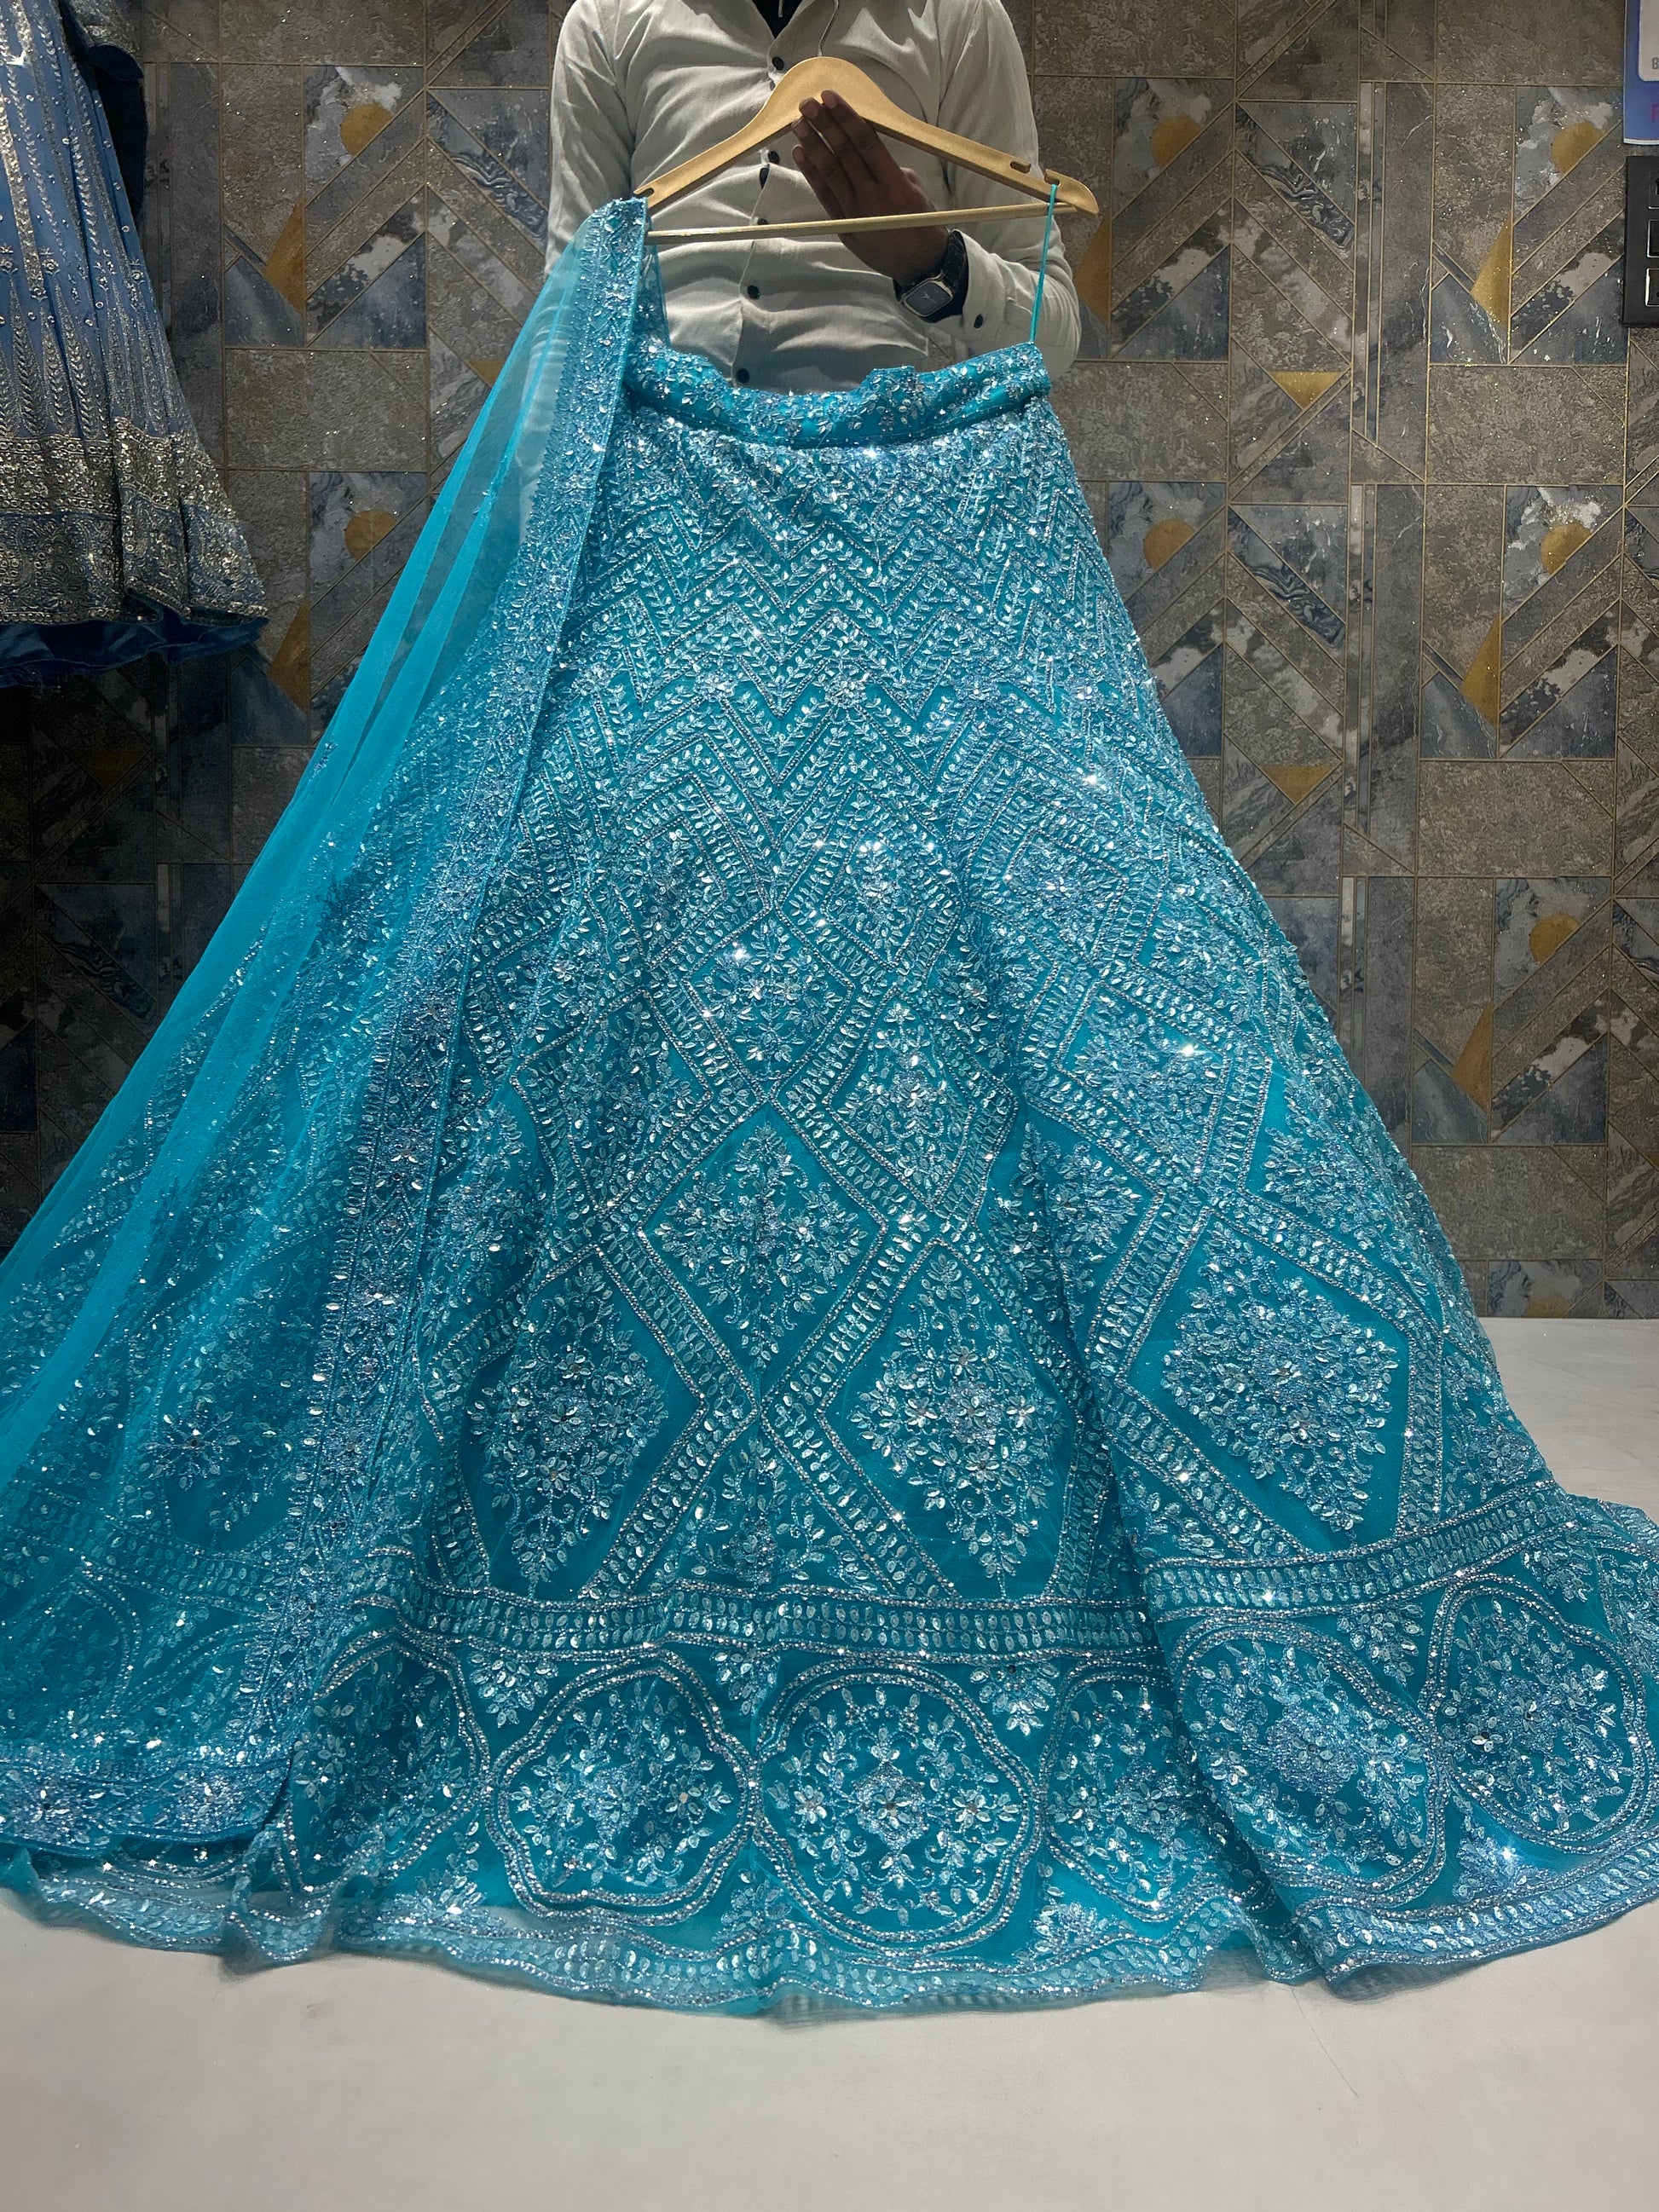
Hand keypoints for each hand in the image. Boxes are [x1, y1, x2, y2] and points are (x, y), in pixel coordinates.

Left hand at [790, 88, 949, 286]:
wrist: (919, 265)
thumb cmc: (920, 222)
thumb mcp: (915, 190)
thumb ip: (891, 168)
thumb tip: (867, 151)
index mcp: (894, 183)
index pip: (866, 142)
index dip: (846, 118)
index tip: (831, 97)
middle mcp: (873, 197)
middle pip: (844, 153)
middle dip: (824, 125)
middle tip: (807, 103)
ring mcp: (856, 213)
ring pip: (830, 172)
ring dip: (813, 145)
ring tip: (798, 123)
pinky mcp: (845, 227)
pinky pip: (825, 196)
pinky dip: (811, 174)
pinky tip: (801, 153)